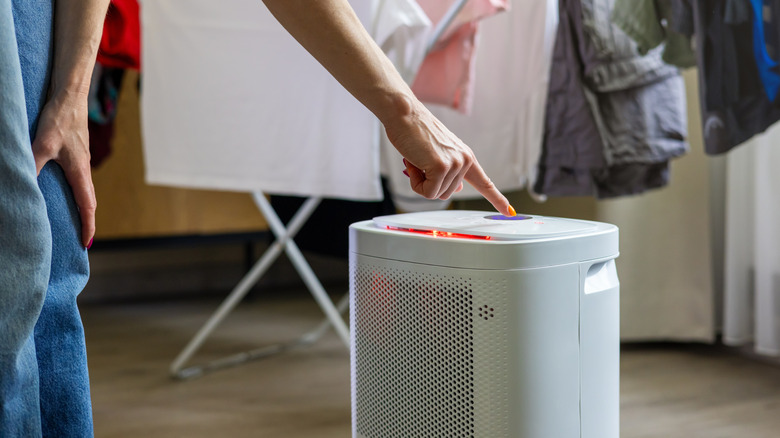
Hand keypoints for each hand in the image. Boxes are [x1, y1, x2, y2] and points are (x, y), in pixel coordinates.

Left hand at [31, 89, 96, 247]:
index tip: (87, 243)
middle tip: (81, 238)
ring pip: (82, 190)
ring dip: (80, 207)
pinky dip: (74, 193)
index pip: (87, 205)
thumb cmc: (61, 118)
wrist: (71, 95)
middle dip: (86, 220)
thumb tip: (23, 186)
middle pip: (88, 201)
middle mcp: (83, 168)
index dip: (88, 225)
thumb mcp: (43, 144)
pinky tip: (61, 191)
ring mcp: (80, 160)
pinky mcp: (74, 153)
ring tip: (73, 220)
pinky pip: (76, 179)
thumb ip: (34, 165)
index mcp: (80, 171)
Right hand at [384, 98, 514, 215]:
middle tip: (420, 162)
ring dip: (421, 182)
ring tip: (417, 160)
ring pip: (436, 194)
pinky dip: (416, 183)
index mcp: (466, 156)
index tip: (509, 211)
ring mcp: (455, 164)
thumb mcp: (439, 154)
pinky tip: (414, 164)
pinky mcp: (441, 167)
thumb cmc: (415, 131)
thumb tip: (459, 188)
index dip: (497, 199)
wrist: (404, 114)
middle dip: (428, 182)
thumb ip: (451, 171)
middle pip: (447, 193)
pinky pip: (427, 192)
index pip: (485, 183)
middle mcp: (464, 160)